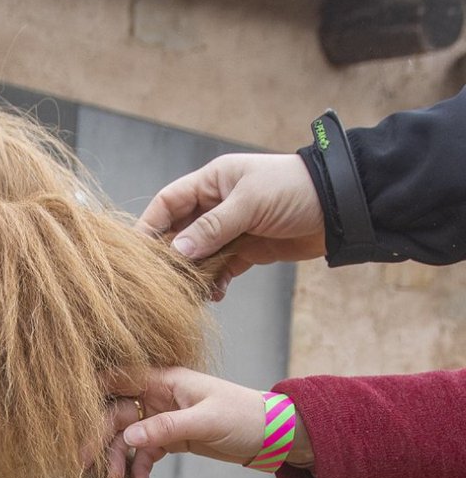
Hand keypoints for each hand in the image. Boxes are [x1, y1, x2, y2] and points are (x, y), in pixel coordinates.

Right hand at [105, 367, 313, 477]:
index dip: (93, 394)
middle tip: (87, 464)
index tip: (74, 418)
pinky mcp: (171, 439)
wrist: (272, 435)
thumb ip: (165, 428)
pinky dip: (139, 469)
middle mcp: (157, 396)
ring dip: (119, 458)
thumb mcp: (205, 421)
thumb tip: (127, 438)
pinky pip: (145, 454)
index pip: (119, 379)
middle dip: (101, 438)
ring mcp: (162, 418)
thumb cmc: (243, 416)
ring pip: (128, 437)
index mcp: (164, 379)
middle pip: (117, 413)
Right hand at [137, 154, 324, 297]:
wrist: (340, 208)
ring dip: (193, 275)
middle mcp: (216, 205)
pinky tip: (216, 295)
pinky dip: (216, 282)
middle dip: (170, 258)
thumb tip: (177, 252)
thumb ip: (212, 229)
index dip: (149, 226)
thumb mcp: (249, 204)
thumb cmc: (294, 191)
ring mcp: (231, 229)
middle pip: (179, 233)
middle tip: (161, 283)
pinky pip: (221, 269)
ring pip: (199, 255)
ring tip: (190, 294)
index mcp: (212, 182)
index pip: (167, 204)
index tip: (136, 254)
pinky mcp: (247, 250)